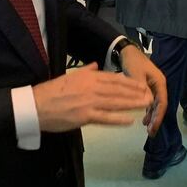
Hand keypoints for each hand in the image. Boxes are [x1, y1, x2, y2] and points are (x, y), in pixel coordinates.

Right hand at [32, 62, 151, 132]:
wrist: (36, 105)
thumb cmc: (51, 90)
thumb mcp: (69, 75)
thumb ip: (85, 71)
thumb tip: (95, 66)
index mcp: (88, 77)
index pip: (113, 79)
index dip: (129, 82)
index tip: (141, 85)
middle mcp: (92, 87)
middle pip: (118, 90)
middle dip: (135, 93)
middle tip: (149, 95)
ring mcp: (90, 102)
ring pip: (116, 102)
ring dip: (132, 104)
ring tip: (145, 105)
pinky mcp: (86, 116)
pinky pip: (106, 118)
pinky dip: (119, 119)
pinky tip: (130, 120)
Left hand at [119, 45, 167, 136]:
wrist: (127, 52)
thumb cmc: (133, 62)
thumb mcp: (137, 75)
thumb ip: (143, 89)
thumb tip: (149, 104)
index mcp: (160, 82)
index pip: (162, 102)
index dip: (158, 116)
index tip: (153, 127)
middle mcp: (159, 85)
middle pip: (160, 105)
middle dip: (156, 119)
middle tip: (151, 132)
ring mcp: (154, 87)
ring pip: (156, 105)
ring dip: (152, 116)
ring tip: (147, 128)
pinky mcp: (148, 88)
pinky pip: (150, 102)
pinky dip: (148, 111)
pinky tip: (144, 119)